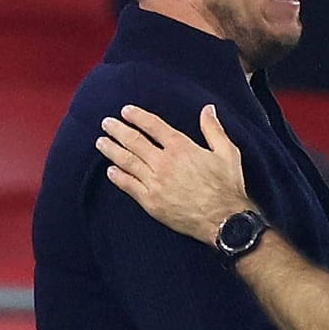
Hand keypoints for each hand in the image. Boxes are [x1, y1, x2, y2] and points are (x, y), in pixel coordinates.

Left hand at [96, 104, 253, 245]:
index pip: (154, 126)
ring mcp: (155, 182)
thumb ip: (213, 130)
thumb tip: (207, 109)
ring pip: (127, 161)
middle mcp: (164, 162)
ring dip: (111, 150)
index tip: (126, 111)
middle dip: (118, 130)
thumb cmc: (227, 186)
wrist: (224, 220)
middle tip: (106, 123)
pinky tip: (109, 170)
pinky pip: (128, 186)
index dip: (138, 117)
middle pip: (134, 141)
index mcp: (182, 148)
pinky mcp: (151, 201)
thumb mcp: (228, 153)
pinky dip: (117, 177)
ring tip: (101, 142)